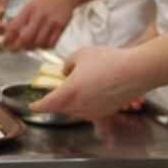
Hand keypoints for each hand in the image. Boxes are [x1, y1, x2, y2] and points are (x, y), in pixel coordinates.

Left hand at [2, 0, 73, 52]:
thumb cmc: (44, 2)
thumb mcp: (29, 6)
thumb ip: (20, 19)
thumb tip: (9, 33)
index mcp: (29, 10)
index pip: (14, 27)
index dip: (8, 38)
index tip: (5, 44)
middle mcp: (39, 16)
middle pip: (25, 38)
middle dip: (17, 47)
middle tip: (13, 50)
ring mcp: (51, 22)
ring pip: (38, 43)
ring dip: (31, 48)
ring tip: (28, 46)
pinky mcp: (61, 27)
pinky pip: (50, 44)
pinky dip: (44, 47)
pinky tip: (41, 43)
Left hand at [29, 46, 146, 120]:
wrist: (136, 71)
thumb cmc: (108, 60)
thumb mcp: (81, 54)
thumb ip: (68, 64)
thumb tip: (66, 72)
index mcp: (69, 92)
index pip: (47, 104)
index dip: (37, 106)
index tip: (32, 106)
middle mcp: (79, 106)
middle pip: (60, 108)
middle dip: (56, 101)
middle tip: (57, 90)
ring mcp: (93, 112)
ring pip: (75, 110)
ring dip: (71, 102)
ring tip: (79, 87)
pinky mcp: (105, 113)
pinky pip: (89, 110)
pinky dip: (86, 103)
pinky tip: (93, 91)